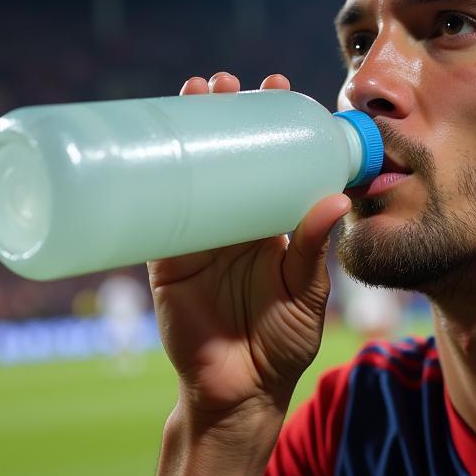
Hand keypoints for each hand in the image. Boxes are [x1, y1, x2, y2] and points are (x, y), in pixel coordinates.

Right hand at [149, 71, 350, 428]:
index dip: (271, 124)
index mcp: (271, 225)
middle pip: (225, 156)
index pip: (271, 162)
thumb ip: (313, 250)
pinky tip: (142, 146)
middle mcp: (233, 223)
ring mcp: (196, 237)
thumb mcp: (305, 294)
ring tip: (190, 94)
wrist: (239, 392)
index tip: (276, 86)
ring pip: (188, 173)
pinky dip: (144, 181)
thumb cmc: (282, 344)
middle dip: (222, 115)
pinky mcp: (164, 260)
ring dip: (185, 132)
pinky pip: (152, 214)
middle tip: (222, 83)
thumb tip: (334, 197)